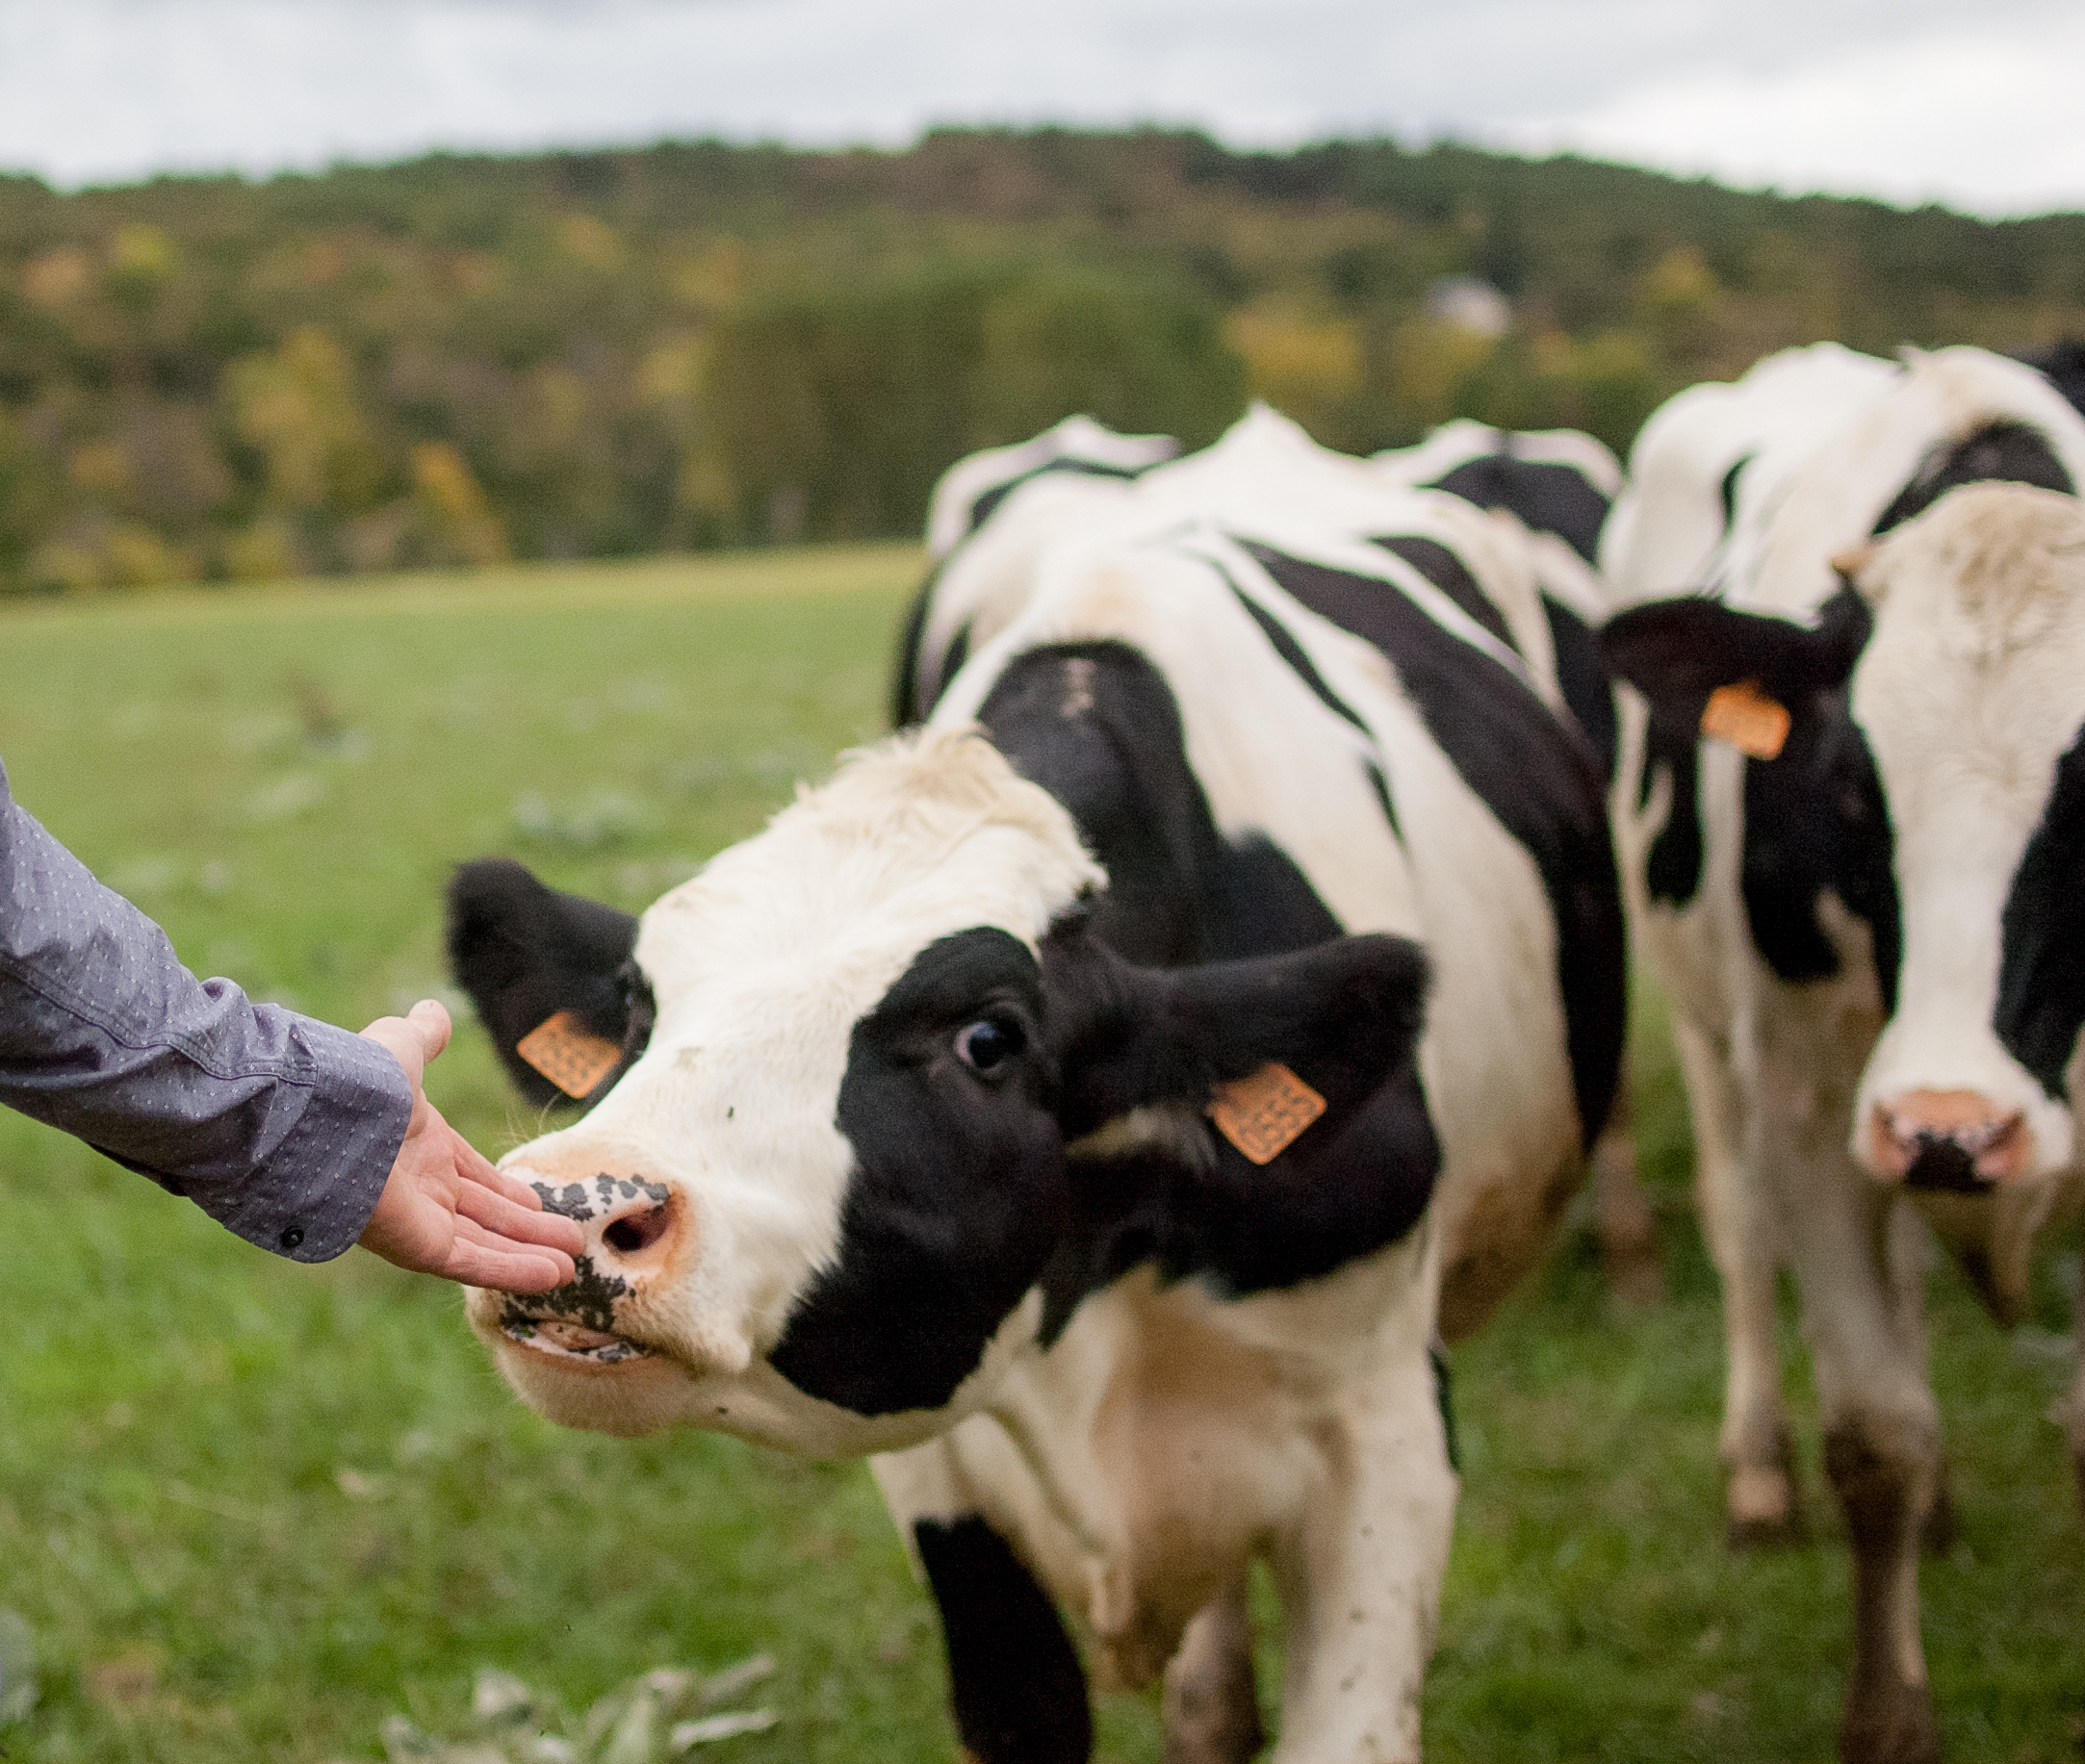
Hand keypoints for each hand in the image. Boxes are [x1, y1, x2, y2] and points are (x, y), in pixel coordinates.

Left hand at [354, 1000, 583, 1292]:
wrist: (326, 1121)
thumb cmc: (362, 1082)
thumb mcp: (402, 1049)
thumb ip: (423, 1037)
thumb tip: (433, 1010)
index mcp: (420, 1145)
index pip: (472, 1174)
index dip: (505, 1189)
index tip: (535, 1200)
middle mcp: (421, 1187)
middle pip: (486, 1214)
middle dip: (527, 1228)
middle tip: (570, 1240)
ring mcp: (420, 1219)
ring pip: (487, 1242)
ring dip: (529, 1254)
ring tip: (572, 1268)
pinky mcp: (420, 1247)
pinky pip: (474, 1263)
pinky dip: (514, 1271)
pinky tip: (553, 1276)